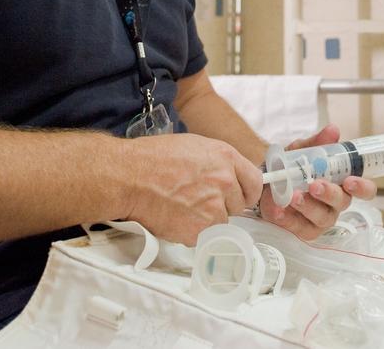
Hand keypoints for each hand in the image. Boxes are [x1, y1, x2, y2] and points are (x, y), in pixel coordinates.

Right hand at [121, 133, 261, 244]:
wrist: (129, 177)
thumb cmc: (153, 159)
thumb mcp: (194, 147)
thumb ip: (217, 163)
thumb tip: (228, 176)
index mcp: (226, 157)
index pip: (255, 181)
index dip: (246, 191)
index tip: (239, 196)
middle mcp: (225, 181)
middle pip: (239, 205)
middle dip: (222, 205)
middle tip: (198, 200)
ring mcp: (214, 207)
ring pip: (222, 222)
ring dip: (206, 220)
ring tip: (182, 207)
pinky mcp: (200, 229)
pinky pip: (205, 236)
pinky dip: (192, 231)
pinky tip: (175, 217)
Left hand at [258, 124, 376, 239]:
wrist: (264, 183)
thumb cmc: (290, 168)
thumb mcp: (301, 150)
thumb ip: (317, 143)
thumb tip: (333, 130)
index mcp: (342, 183)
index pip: (365, 189)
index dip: (362, 187)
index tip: (350, 181)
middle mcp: (336, 203)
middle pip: (342, 202)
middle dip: (329, 193)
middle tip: (314, 185)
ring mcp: (321, 219)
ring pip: (322, 217)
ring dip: (307, 206)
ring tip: (292, 196)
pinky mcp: (304, 231)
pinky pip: (299, 228)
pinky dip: (287, 219)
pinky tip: (278, 210)